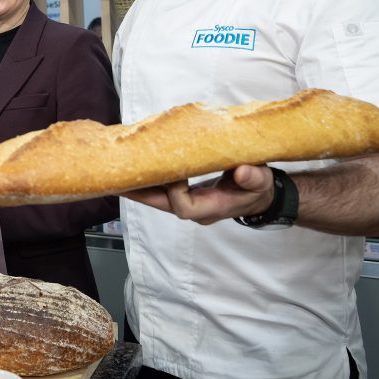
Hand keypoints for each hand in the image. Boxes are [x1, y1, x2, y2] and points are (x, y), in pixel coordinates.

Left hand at [121, 165, 275, 224]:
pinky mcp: (186, 195)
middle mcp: (197, 210)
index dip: (175, 190)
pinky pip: (163, 191)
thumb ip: (254, 178)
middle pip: (162, 205)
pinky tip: (136, 169)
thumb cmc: (260, 188)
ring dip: (139, 186)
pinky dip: (150, 180)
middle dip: (140, 193)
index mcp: (213, 207)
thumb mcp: (262, 181)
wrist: (260, 195)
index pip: (184, 207)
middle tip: (115, 180)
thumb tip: (243, 172)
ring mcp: (190, 204)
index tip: (176, 170)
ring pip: (159, 199)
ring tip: (117, 172)